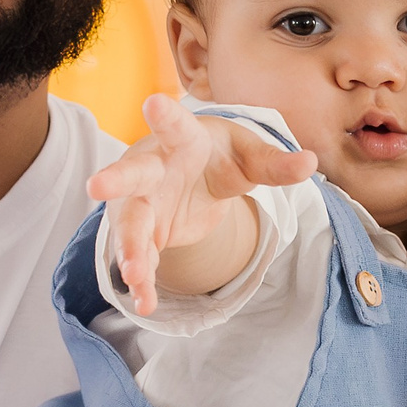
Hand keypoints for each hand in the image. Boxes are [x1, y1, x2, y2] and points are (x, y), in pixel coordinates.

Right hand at [85, 94, 315, 315]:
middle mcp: (152, 167)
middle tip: (96, 186)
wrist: (192, 176)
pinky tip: (145, 304)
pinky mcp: (141, 232)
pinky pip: (138, 256)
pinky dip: (141, 280)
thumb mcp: (249, 157)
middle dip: (115, 180)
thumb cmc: (218, 155)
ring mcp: (141, 201)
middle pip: (131, 174)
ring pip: (130, 223)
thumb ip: (275, 163)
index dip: (165, 116)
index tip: (153, 102)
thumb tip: (310, 163)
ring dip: (130, 249)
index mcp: (182, 139)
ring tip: (135, 276)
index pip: (175, 125)